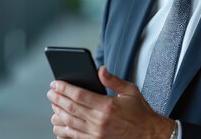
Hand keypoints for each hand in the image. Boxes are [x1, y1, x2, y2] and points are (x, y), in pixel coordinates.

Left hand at [47, 66, 174, 138]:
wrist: (150, 135)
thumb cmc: (141, 113)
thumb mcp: (130, 91)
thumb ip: (113, 80)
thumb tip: (100, 69)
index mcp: (107, 106)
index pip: (79, 95)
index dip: (64, 88)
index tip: (55, 83)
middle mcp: (100, 121)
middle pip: (71, 108)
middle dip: (57, 99)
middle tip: (50, 93)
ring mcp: (97, 134)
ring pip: (70, 123)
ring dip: (58, 114)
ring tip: (53, 106)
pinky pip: (74, 136)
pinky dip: (64, 130)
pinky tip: (59, 124)